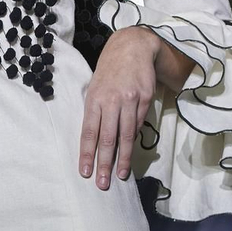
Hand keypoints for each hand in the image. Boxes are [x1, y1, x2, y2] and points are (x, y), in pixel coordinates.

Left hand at [80, 28, 196, 188]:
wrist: (132, 47)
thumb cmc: (109, 71)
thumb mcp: (94, 87)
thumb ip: (94, 112)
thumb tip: (93, 141)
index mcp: (94, 99)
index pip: (89, 132)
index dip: (87, 154)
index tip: (85, 172)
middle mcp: (112, 100)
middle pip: (108, 138)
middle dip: (105, 163)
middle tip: (103, 183)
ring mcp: (130, 100)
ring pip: (126, 135)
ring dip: (123, 158)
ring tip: (120, 175)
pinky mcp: (146, 99)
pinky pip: (139, 124)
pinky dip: (133, 140)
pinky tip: (130, 153)